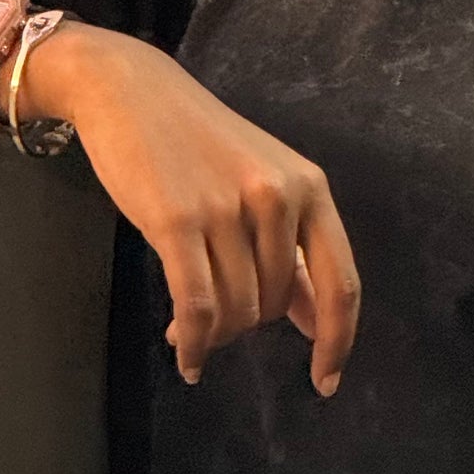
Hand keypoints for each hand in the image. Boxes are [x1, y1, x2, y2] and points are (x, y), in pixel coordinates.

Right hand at [33, 25, 360, 393]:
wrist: (132, 91)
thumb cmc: (199, 142)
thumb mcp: (262, 183)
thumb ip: (291, 249)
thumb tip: (316, 320)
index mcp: (308, 187)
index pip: (341, 281)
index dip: (336, 340)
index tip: (325, 382)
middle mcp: (276, 197)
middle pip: (275, 306)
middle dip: (245, 325)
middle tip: (214, 319)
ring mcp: (227, 208)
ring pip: (235, 312)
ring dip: (213, 334)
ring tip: (190, 328)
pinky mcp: (177, 221)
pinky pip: (195, 308)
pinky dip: (192, 344)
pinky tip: (184, 355)